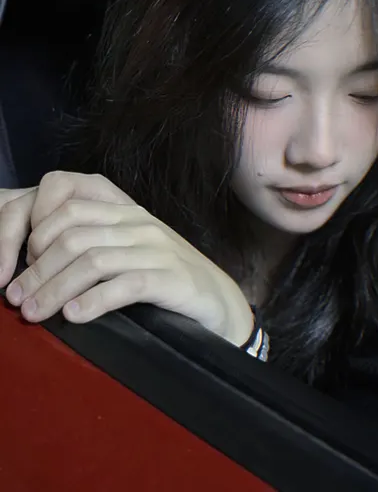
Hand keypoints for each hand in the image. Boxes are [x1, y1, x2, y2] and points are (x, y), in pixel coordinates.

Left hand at [0, 172, 252, 345]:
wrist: (219, 299)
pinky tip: (75, 316)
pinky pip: (125, 286)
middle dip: (36, 268)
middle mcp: (138, 223)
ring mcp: (157, 249)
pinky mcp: (171, 278)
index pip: (69, 200)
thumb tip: (35, 264)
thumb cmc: (167, 277)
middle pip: (72, 234)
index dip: (34, 227)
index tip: (20, 262)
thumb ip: (94, 245)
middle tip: (16, 298)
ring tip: (34, 313)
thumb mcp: (129, 250)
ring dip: (54, 289)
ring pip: (92, 260)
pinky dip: (94, 301)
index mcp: (125, 210)